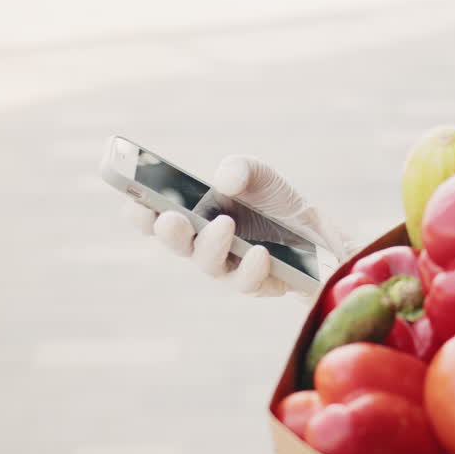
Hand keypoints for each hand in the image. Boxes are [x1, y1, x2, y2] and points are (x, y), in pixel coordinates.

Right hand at [124, 156, 356, 296]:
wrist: (321, 233)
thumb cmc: (279, 204)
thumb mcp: (261, 176)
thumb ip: (241, 169)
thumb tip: (224, 180)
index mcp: (195, 216)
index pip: (155, 218)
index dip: (139, 212)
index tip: (133, 200)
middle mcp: (205, 244)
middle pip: (176, 244)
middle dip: (169, 232)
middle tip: (170, 219)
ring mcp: (229, 267)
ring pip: (208, 265)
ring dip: (212, 246)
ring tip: (225, 225)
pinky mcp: (258, 284)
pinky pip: (247, 282)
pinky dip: (251, 267)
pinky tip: (260, 252)